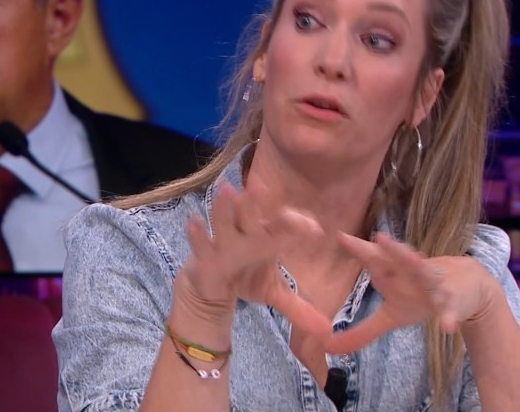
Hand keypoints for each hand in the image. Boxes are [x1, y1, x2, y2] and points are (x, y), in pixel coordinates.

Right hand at [178, 180, 331, 337]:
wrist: (210, 284)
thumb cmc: (246, 277)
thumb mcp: (272, 293)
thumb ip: (298, 309)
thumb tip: (327, 332)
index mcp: (266, 237)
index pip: (284, 225)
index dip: (297, 224)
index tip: (314, 229)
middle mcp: (245, 234)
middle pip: (252, 215)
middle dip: (256, 203)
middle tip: (262, 187)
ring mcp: (223, 241)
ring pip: (224, 221)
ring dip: (225, 208)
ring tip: (227, 190)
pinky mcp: (203, 255)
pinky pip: (199, 243)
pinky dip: (196, 234)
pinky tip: (193, 221)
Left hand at [325, 232, 495, 354]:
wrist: (468, 290)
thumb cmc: (419, 297)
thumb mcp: (390, 317)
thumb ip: (361, 332)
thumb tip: (327, 348)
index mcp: (393, 273)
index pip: (374, 257)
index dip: (358, 247)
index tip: (340, 235)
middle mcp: (410, 272)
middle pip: (399, 258)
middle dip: (389, 248)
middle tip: (377, 237)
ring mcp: (433, 284)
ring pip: (425, 273)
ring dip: (420, 266)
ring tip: (413, 257)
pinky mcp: (454, 301)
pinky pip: (451, 309)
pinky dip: (449, 317)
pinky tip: (447, 328)